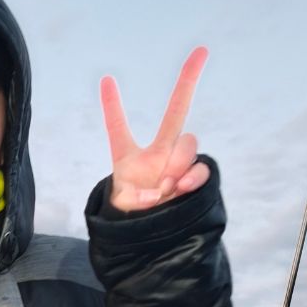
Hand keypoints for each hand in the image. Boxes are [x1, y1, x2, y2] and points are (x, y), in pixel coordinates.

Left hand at [100, 47, 209, 211]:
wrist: (152, 238)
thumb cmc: (132, 219)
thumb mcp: (122, 207)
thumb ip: (137, 194)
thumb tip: (165, 187)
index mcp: (129, 158)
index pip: (118, 126)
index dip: (112, 104)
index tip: (106, 78)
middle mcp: (157, 154)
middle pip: (176, 112)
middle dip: (189, 78)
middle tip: (194, 68)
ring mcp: (178, 164)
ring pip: (188, 144)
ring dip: (177, 164)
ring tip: (164, 188)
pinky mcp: (194, 179)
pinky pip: (200, 170)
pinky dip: (190, 179)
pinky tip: (176, 191)